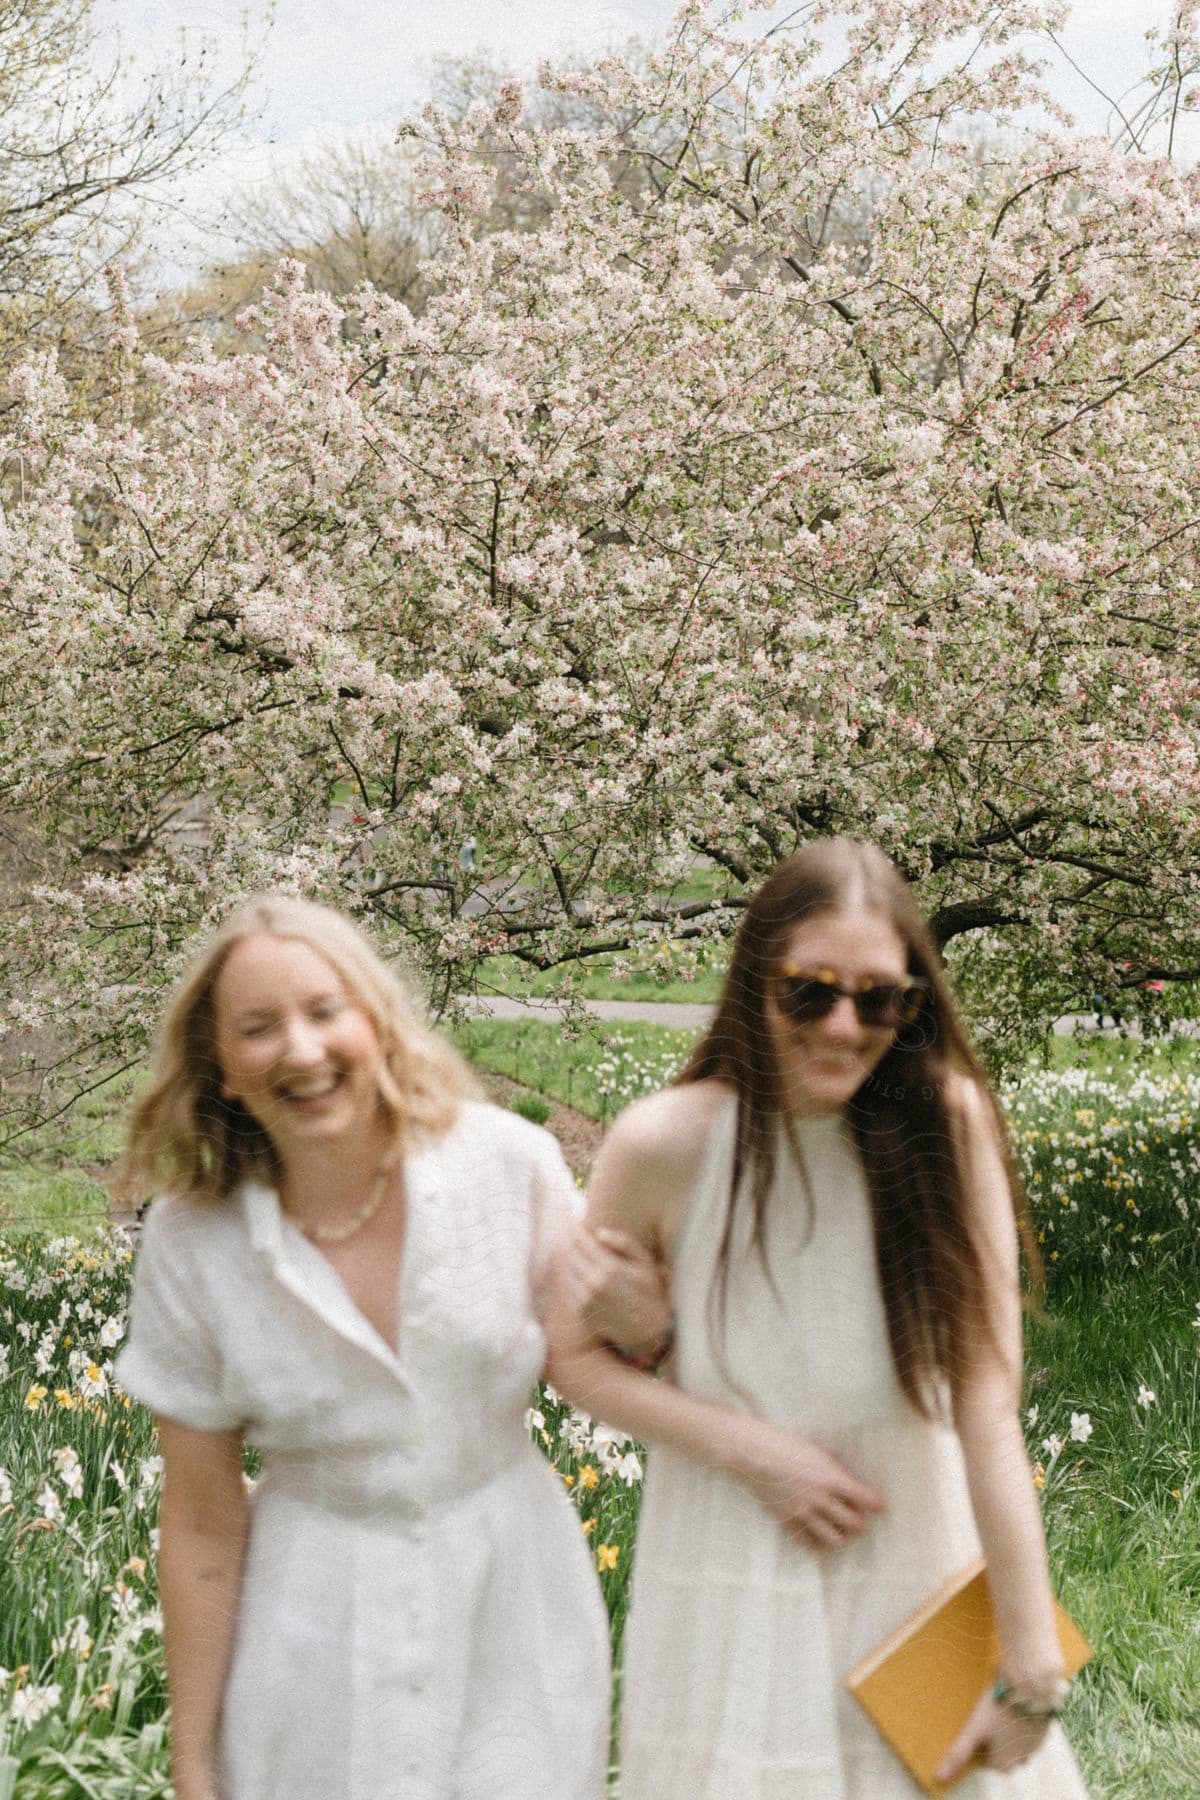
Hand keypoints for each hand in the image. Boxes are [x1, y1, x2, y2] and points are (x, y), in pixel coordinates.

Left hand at [556, 1223, 672, 1357]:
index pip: (583, 1242)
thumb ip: (624, 1243)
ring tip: (570, 1244)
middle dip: (569, 1239)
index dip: (576, 1228)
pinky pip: (568, 1285)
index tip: (574, 1219)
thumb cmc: (649, 1292)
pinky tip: (574, 1265)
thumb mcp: (645, 1263)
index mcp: (610, 1269)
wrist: (646, 1330)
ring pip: (567, 1268)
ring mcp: (585, 1299)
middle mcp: (594, 1284)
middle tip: (569, 1228)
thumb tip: (599, 1232)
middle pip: (571, 1253)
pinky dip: (569, 1272)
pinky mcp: (580, 1311)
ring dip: (567, 1254)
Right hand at [733, 1417, 885, 1548]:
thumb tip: (847, 1479)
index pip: (864, 1498)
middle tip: (858, 1519)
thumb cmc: (785, 1444)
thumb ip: (833, 1468)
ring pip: (834, 1538)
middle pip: (854, 1524)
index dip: (876, 1504)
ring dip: (840, 1536)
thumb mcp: (816, 1450)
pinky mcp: (787, 1519)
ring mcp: (803, 1512)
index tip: (879, 1506)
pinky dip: (815, 1543)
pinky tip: (817, 1539)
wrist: (754, 1453)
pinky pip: (807, 1541)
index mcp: (831, 1477)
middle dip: (860, 1523)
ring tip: (839, 1531)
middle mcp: (821, 1498)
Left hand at [935, 1689, 1051, 1785]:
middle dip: (994, 1742)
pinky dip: (1021, 1723)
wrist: (1028, 1686)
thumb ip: (958, 1753)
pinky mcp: (1043, 1728)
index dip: (978, 1747)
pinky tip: (1013, 1707)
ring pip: (1017, 1744)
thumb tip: (940, 1776)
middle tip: (985, 1721)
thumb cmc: (999, 1709)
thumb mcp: (974, 1729)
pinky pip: (1029, 1731)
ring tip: (999, 1712)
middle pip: (1003, 1756)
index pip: (987, 1763)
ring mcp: (1034, 1743)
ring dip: (1008, 1734)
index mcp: (1004, 1762)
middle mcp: (1022, 1758)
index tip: (974, 1731)